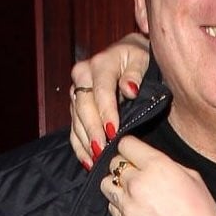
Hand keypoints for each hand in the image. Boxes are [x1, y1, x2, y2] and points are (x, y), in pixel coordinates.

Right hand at [69, 33, 150, 168]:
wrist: (128, 55)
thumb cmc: (139, 59)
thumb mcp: (142, 60)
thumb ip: (135, 73)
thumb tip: (129, 89)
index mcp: (101, 64)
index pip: (101, 90)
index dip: (106, 112)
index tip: (113, 131)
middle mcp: (83, 76)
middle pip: (84, 106)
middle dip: (93, 130)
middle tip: (102, 150)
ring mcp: (77, 91)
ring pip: (76, 119)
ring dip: (85, 141)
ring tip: (96, 160)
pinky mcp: (75, 105)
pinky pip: (74, 127)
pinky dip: (80, 146)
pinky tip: (88, 161)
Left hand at [99, 135, 215, 215]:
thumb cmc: (201, 215)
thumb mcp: (193, 178)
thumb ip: (168, 164)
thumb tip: (153, 161)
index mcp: (157, 166)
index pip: (126, 144)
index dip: (131, 148)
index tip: (135, 153)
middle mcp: (138, 183)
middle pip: (113, 163)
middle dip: (124, 166)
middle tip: (136, 174)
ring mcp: (128, 205)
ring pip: (106, 184)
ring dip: (116, 185)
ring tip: (131, 192)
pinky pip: (112, 207)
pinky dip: (119, 206)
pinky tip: (135, 209)